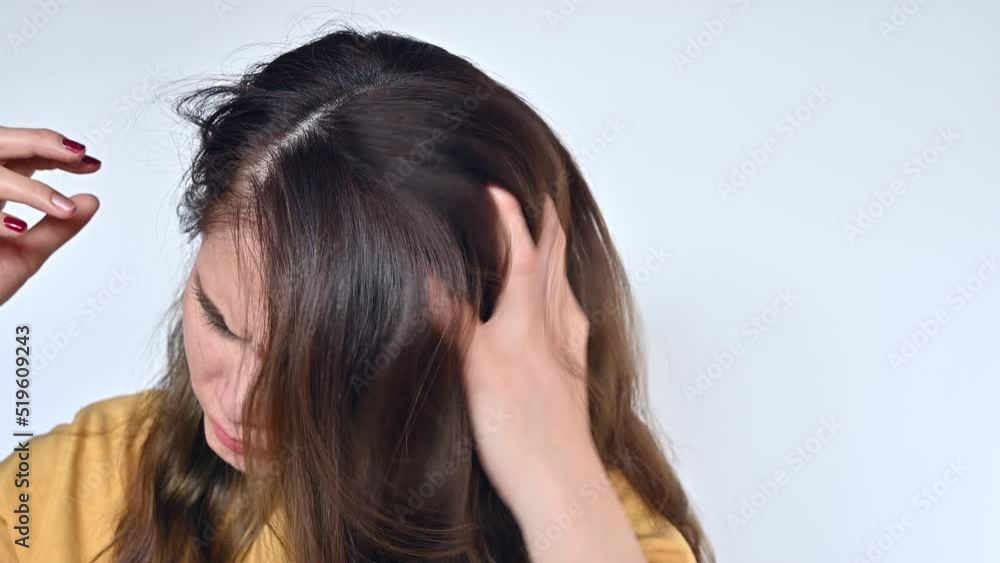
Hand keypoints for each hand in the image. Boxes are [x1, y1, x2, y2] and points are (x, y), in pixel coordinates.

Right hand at [0, 126, 100, 305]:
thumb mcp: (26, 254)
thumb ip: (58, 228)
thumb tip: (91, 202)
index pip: (25, 157)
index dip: (57, 152)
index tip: (90, 162)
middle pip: (0, 145)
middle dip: (37, 143)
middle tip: (75, 154)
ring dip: (28, 190)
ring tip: (62, 208)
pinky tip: (17, 229)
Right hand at [461, 185, 598, 519]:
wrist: (560, 482)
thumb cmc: (518, 433)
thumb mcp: (474, 373)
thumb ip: (454, 322)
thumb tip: (429, 279)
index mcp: (526, 323)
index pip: (521, 256)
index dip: (510, 220)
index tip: (498, 190)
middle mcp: (552, 329)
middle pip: (554, 265)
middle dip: (548, 226)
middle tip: (543, 195)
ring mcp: (566, 351)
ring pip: (565, 288)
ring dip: (558, 257)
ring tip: (554, 237)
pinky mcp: (571, 373)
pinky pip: (572, 318)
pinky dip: (564, 295)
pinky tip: (564, 307)